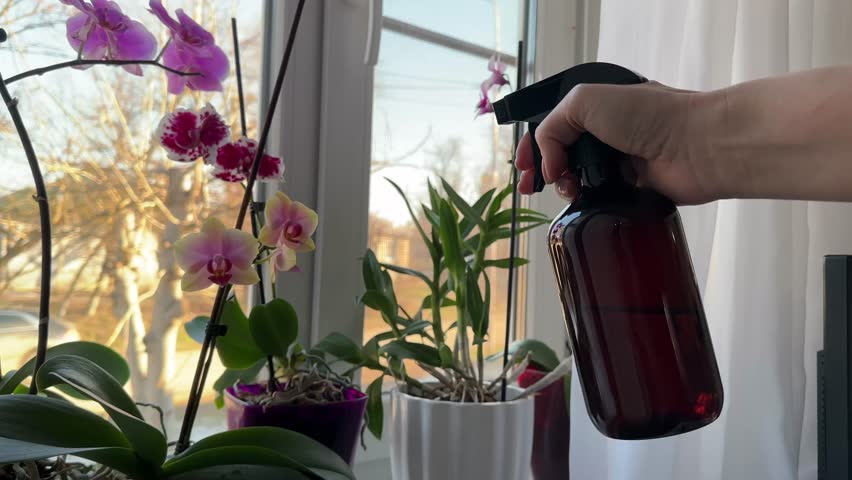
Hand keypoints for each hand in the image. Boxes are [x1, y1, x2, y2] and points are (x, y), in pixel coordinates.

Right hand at [515, 81, 725, 204]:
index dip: (532, 145)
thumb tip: (549, 165)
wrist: (697, 145)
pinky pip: (598, 197)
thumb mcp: (585, 101)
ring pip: (577, 177)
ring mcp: (619, 160)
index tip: (520, 166)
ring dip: (563, 185)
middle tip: (529, 186)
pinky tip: (581, 199)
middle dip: (542, 169)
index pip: (554, 125)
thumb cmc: (649, 115)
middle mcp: (607, 131)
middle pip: (561, 154)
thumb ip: (552, 127)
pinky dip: (586, 200)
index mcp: (598, 106)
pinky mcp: (631, 188)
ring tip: (566, 188)